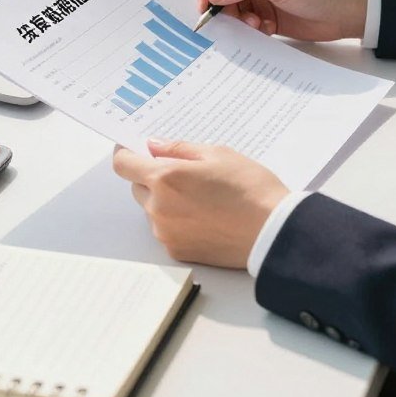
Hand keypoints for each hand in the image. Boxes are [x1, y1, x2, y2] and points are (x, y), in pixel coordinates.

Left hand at [112, 139, 289, 267]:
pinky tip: (204, 214)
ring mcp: (166, 232)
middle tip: (183, 171)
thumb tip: (154, 146)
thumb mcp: (217, 154)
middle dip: (152, 176)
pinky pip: (165, 229)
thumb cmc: (249, 187)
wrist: (272, 231)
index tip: (134, 148)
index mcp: (165, 178)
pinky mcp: (177, 251)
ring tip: (201, 195)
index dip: (126, 153)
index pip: (123, 164)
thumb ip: (179, 149)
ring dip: (164, 199)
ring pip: (152, 208)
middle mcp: (159, 207)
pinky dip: (176, 219)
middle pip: (137, 186)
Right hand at [197, 0, 367, 41]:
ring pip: (233, 12)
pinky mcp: (267, 17)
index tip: (204, 7)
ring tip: (259, 26)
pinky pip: (246, 25)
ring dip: (241, 22)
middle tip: (235, 21)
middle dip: (225, 9)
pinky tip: (270, 29)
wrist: (345, 12)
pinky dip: (253, 30)